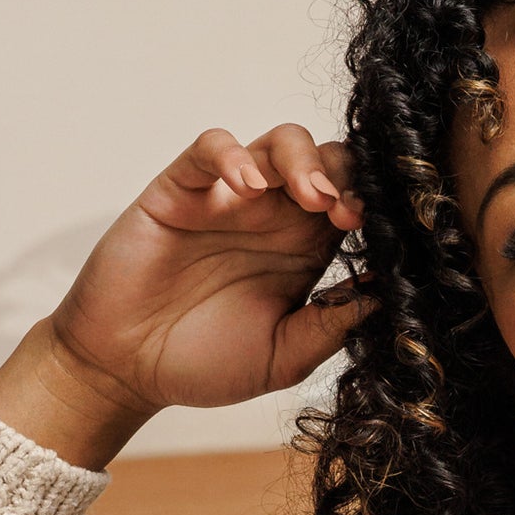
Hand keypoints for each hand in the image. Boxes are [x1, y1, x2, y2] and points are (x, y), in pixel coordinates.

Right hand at [0, 123, 369, 466]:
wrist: (127, 371)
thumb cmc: (203, 364)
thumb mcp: (283, 357)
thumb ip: (331, 327)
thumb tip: (387, 297)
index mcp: (305, 252)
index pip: (353, 204)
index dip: (371, 208)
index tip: (376, 234)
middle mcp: (273, 217)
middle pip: (327, 162)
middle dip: (347, 176)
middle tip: (347, 213)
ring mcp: (227, 199)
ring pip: (278, 143)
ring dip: (304, 160)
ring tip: (312, 197)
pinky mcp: (180, 190)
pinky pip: (209, 149)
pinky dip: (233, 155)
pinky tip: (246, 186)